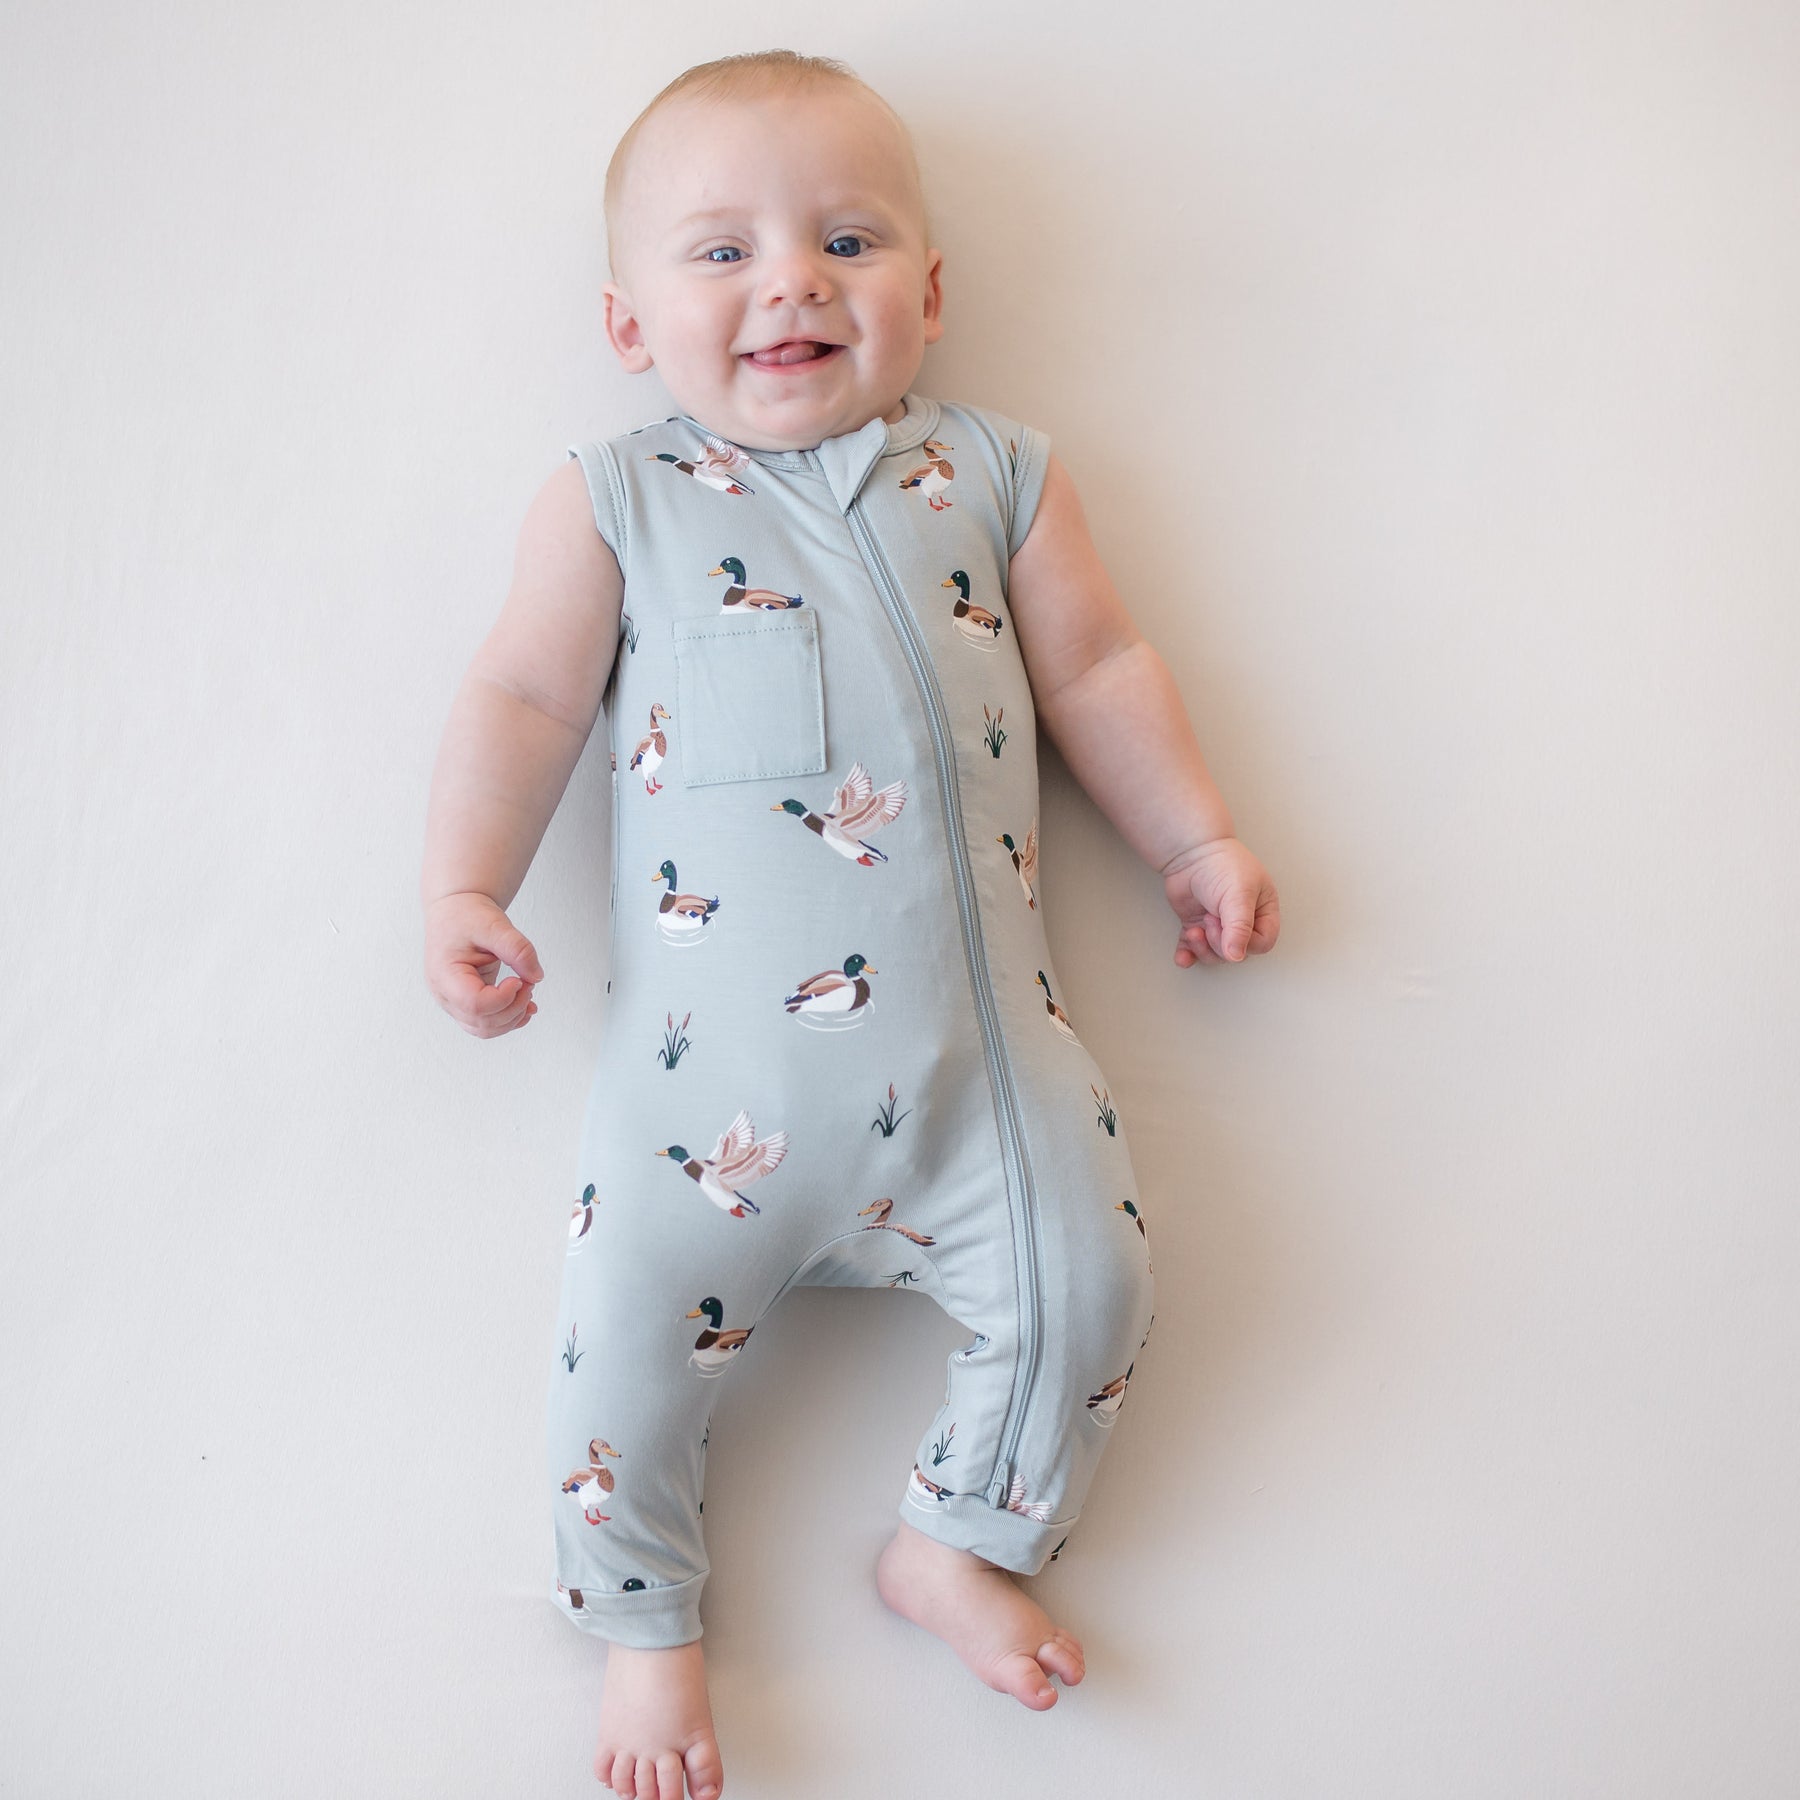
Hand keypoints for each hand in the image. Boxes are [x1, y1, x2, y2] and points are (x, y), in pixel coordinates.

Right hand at [424, 891, 544, 1035]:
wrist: (454, 910)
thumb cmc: (466, 915)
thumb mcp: (494, 924)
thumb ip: (518, 949)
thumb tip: (536, 976)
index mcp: (444, 974)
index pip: (475, 1004)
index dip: (504, 997)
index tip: (518, 979)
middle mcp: (444, 994)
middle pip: (481, 1022)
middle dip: (513, 1007)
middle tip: (528, 983)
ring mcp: (453, 1001)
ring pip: (483, 1029)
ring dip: (512, 1018)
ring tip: (528, 993)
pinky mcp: (465, 1002)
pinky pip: (485, 1023)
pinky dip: (508, 1019)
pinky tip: (525, 1006)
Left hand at [1162, 838, 1280, 967]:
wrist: (1189, 852)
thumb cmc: (1222, 865)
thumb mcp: (1239, 894)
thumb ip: (1240, 927)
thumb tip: (1235, 956)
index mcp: (1262, 911)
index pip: (1262, 943)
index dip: (1246, 944)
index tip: (1229, 929)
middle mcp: (1242, 920)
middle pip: (1236, 952)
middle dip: (1219, 943)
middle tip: (1208, 921)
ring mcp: (1219, 925)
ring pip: (1215, 954)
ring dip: (1202, 949)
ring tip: (1194, 931)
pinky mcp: (1197, 926)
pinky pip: (1193, 950)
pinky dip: (1187, 956)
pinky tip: (1182, 957)